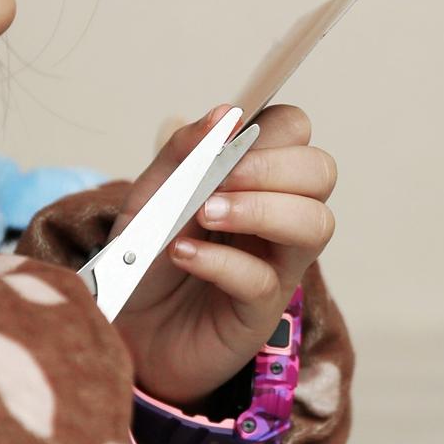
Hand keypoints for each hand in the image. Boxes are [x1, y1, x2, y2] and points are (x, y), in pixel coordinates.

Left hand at [109, 104, 337, 401]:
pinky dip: (221, 260)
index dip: (270, 129)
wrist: (122, 328)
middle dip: (272, 168)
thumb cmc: (144, 259)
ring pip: (316, 224)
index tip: (226, 141)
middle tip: (219, 180)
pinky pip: (264, 279)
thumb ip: (184, 152)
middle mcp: (278, 215)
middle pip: (321, 171)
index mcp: (254, 178)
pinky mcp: (261, 310)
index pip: (294, 131)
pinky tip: (183, 255)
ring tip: (205, 215)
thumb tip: (226, 114)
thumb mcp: (149, 194)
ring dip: (260, 210)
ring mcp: (277, 263)